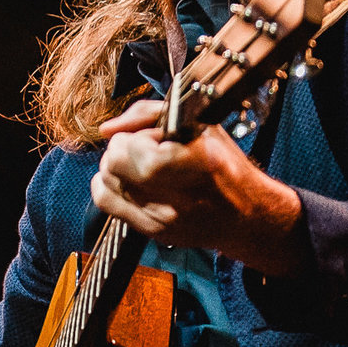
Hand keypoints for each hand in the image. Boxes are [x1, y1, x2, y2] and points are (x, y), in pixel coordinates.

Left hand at [90, 101, 308, 275]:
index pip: (126, 146)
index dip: (137, 136)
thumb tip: (107, 129)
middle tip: (144, 152)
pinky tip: (131, 183)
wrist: (243, 214)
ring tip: (140, 168)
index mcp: (187, 163)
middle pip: (112, 164)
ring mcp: (158, 217)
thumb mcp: (197, 124)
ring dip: (117, 170)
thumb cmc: (224, 166)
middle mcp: (172, 194)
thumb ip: (146, 115)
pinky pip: (107, 204)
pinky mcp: (150, 231)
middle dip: (123, 151)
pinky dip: (112, 188)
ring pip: (104, 183)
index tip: (155, 138)